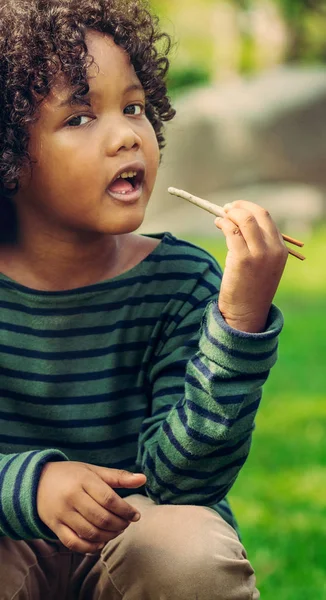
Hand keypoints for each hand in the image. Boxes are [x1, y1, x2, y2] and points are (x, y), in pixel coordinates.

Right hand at [37, 461, 145, 553]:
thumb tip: (143, 479)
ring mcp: (62, 513)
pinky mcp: (54, 526)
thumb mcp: (93, 470)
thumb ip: (118, 477)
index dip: (126, 510)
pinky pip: (73, 543)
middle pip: (101, 518)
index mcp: (83, 480)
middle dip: (119, 525)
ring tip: (116, 531)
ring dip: (108, 536)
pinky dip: (89, 547)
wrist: (36, 481)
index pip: (109, 499)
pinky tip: (100, 543)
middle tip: (126, 524)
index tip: (136, 515)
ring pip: (90, 532)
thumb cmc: (71, 475)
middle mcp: (72, 497)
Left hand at [214, 200, 287, 332]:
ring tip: (219, 218)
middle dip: (238, 207)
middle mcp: (273, 250)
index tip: (236, 207)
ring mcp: (259, 254)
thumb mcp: (262, 265)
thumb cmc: (251, 289)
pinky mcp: (242, 260)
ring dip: (229, 214)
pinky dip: (222, 224)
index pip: (266, 217)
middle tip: (225, 208)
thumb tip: (238, 220)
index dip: (249, 208)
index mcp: (281, 249)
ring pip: (243, 220)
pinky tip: (217, 224)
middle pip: (256, 215)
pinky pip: (231, 232)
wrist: (247, 313)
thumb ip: (257, 244)